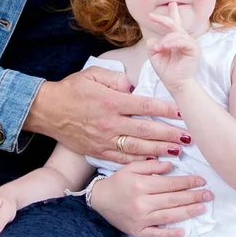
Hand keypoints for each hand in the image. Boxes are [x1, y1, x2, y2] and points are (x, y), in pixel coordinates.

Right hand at [28, 66, 186, 161]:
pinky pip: (123, 158)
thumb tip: (134, 86)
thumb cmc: (72, 90)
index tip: (182, 112)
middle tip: (189, 137)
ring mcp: (104, 139)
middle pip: (146, 129)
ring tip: (178, 151)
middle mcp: (110, 122)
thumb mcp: (93, 74)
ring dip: (160, 149)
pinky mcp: (98, 151)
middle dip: (170, 134)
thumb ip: (117, 78)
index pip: (145, 105)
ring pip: (138, 147)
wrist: (47, 110)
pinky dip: (140, 161)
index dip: (166, 109)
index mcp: (111, 101)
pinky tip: (155, 162)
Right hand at [86, 160, 210, 236]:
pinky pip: (156, 234)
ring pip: (169, 216)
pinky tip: (182, 231)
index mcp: (141, 185)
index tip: (201, 181)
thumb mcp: (131, 168)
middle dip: (193, 196)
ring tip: (202, 208)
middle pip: (173, 200)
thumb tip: (172, 165)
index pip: (170, 184)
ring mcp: (140, 219)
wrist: (98, 200)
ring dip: (188, 212)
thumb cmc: (117, 182)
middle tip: (209, 195)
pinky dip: (169, 234)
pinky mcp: (137, 231)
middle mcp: (142, 203)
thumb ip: (151, 165)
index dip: (188, 182)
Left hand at [147, 2, 199, 90]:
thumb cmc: (167, 71)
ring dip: (165, 40)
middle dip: (164, 19)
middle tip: (152, 16)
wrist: (176, 84)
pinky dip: (173, 42)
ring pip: (177, 34)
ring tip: (158, 47)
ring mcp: (190, 44)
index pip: (174, 24)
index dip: (169, 15)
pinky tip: (165, 46)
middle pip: (175, 24)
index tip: (157, 11)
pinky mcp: (194, 49)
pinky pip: (184, 41)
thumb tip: (152, 40)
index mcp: (176, 40)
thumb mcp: (155, 57)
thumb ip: (152, 46)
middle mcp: (184, 40)